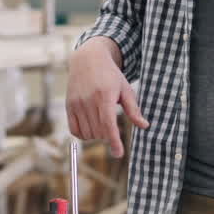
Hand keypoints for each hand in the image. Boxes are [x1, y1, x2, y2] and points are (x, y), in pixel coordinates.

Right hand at [66, 37, 147, 157]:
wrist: (88, 60)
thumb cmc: (110, 75)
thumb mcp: (125, 89)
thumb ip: (133, 109)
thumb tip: (144, 126)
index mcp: (104, 96)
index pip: (108, 125)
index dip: (114, 142)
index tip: (118, 153)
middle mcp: (88, 101)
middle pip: (98, 132)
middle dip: (108, 136)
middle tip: (113, 127)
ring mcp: (76, 104)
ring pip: (87, 134)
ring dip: (96, 136)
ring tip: (102, 125)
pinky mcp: (69, 106)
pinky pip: (74, 130)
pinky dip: (83, 135)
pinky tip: (90, 127)